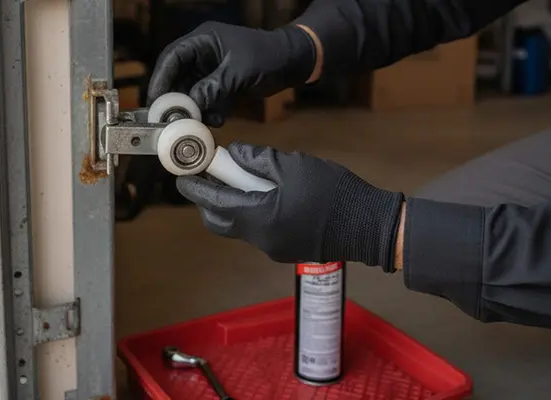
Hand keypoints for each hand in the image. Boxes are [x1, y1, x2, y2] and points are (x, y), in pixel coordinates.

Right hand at [147, 22, 316, 126]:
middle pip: (177, 77)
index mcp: (203, 40)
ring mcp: (210, 70)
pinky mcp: (220, 85)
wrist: (293, 63)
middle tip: (172, 120)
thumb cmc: (268, 56)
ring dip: (194, 109)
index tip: (156, 100)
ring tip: (199, 123)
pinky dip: (209, 112)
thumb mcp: (240, 71)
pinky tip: (218, 120)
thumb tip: (193, 105)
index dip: (161, 79)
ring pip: (191, 92)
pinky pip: (205, 100)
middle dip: (176, 99)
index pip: (173, 57)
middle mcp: (202, 54)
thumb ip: (215, 87)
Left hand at [176, 142, 404, 270]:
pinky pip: (257, 232)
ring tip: (239, 182)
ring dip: (231, 207)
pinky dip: (251, 214)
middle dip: (208, 201)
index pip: (214, 203)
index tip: (182, 175)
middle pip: (220, 223)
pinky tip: (265, 196)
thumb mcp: (294, 165)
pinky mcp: (285, 251)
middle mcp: (260, 239)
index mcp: (259, 217)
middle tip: (210, 177)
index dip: (196, 188)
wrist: (368, 226)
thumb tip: (233, 154)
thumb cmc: (332, 191)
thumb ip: (258, 160)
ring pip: (238, 228)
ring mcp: (273, 249)